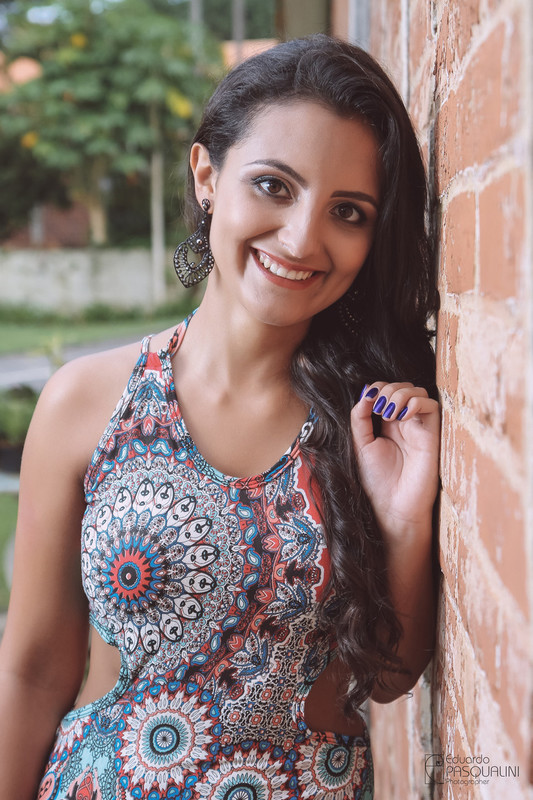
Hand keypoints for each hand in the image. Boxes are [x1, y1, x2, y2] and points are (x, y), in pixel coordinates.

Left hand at [350, 382, 439, 541]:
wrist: (392, 506)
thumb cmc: (377, 480)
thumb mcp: (361, 444)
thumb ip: (361, 418)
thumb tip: (366, 392)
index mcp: (387, 423)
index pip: (387, 391)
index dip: (378, 388)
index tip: (368, 401)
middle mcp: (405, 422)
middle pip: (403, 387)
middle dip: (388, 389)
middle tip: (379, 407)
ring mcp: (419, 428)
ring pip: (418, 392)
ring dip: (400, 394)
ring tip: (388, 413)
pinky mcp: (432, 435)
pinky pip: (431, 406)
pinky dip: (416, 403)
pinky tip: (401, 416)